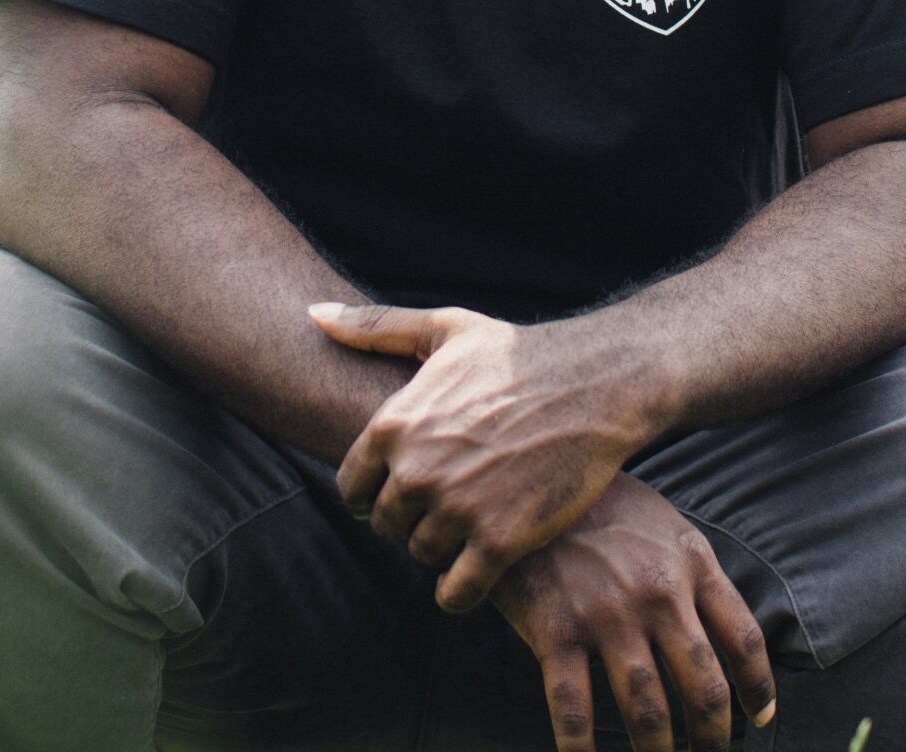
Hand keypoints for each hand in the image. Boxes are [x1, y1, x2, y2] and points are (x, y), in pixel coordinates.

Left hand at [311, 302, 654, 610]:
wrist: (592, 385)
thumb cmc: (515, 354)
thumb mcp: (442, 329)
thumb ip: (374, 327)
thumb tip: (313, 313)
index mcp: (393, 425)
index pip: (351, 486)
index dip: (376, 487)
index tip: (404, 482)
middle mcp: (416, 472)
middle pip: (385, 524)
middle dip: (410, 516)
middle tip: (445, 500)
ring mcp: (456, 510)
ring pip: (421, 555)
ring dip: (441, 546)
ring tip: (470, 519)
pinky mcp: (498, 543)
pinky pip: (455, 593)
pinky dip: (460, 589)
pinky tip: (477, 567)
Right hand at [490, 473, 776, 751]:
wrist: (531, 472)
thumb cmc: (603, 502)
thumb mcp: (663, 521)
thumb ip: (695, 571)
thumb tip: (721, 631)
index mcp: (690, 561)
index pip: (743, 639)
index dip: (758, 689)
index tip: (761, 720)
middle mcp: (657, 592)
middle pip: (704, 688)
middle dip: (713, 737)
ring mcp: (607, 614)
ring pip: (648, 712)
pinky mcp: (556, 630)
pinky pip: (574, 711)